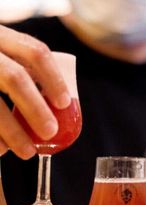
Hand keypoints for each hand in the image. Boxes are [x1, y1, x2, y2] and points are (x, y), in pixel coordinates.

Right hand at [0, 25, 70, 158]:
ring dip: (13, 132)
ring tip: (27, 152)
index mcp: (0, 36)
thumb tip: (58, 106)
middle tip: (50, 132)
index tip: (64, 103)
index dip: (54, 79)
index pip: (35, 52)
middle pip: (15, 78)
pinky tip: (1, 149)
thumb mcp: (3, 56)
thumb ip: (22, 70)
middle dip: (36, 109)